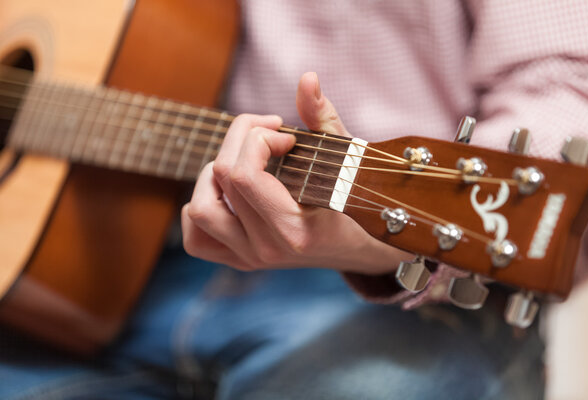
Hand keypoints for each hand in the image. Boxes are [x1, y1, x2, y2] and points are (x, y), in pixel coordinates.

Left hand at [181, 72, 411, 273]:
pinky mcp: (241, 260)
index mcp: (293, 228)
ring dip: (215, 174)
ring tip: (245, 163)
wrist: (362, 248)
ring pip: (199, 208)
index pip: (244, 173)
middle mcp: (267, 248)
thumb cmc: (357, 201)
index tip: (286, 136)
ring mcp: (251, 258)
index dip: (259, 138)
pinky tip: (226, 194)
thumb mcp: (347, 158)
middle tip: (268, 135)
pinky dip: (200, 209)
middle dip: (240, 140)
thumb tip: (307, 78)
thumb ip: (324, 117)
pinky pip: (196, 239)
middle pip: (221, 179)